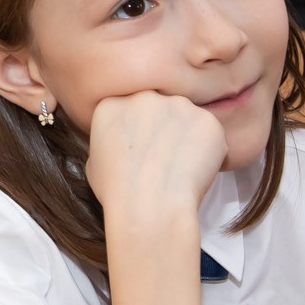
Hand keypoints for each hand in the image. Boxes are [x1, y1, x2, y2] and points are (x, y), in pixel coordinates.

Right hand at [84, 91, 228, 236]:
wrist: (150, 207)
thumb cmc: (117, 193)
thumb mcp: (94, 164)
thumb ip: (110, 142)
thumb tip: (122, 146)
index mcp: (112, 104)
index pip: (128, 106)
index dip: (137, 127)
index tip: (141, 146)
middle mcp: (145, 96)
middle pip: (158, 105)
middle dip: (162, 126)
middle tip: (163, 156)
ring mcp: (179, 105)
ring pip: (186, 117)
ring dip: (185, 135)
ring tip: (180, 167)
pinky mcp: (207, 119)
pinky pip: (209, 131)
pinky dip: (207, 149)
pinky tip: (197, 170)